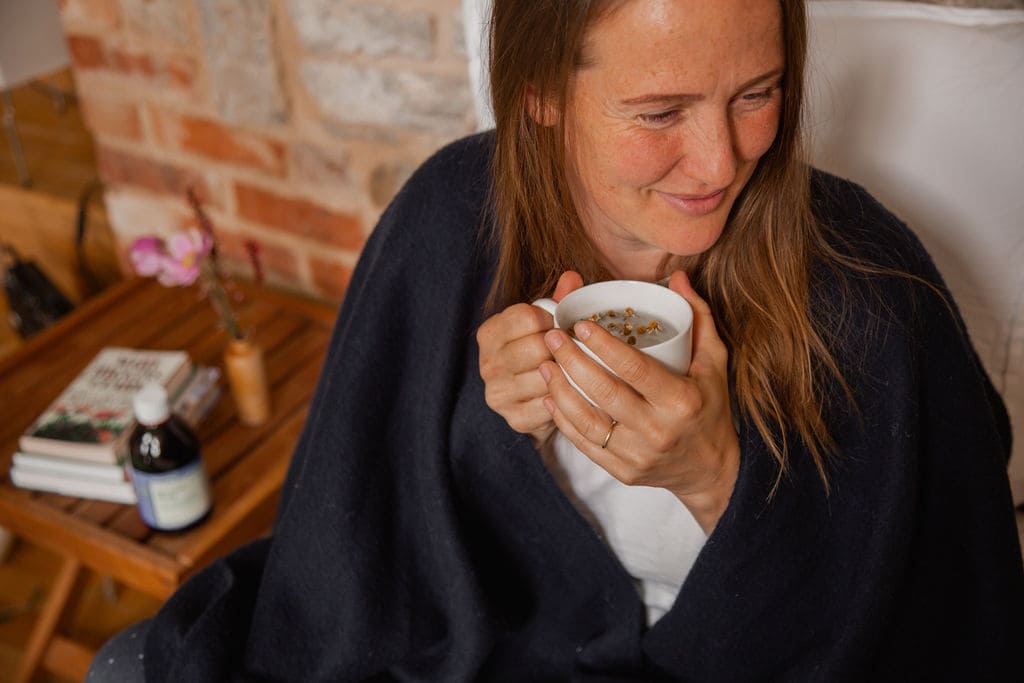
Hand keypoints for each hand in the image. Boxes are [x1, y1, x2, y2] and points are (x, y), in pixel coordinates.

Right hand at [477, 272, 583, 446]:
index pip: (526, 316)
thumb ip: (557, 300)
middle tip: (570, 350)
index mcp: (489, 333)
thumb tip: (572, 278)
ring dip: (566, 372)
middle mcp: (487, 364)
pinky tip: (569, 390)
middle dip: (560, 347)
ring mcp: (499, 394)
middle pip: (538, 346)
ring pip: (546, 375)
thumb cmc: (538, 353)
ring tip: (573, 369)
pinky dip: (566, 396)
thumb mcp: (544, 323)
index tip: (558, 325)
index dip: (551, 319)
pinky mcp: (515, 418)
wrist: (531, 401)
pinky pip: (552, 403)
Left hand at [538, 271, 738, 533]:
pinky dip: (563, 419)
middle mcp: (659, 430)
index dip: (604, 345)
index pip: (634, 368)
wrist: (712, 469)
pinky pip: (584, 444)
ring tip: (545, 363)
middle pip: (604, 392)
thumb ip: (698, 317)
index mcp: (682, 400)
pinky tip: (551, 396)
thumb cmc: (710, 406)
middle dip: (572, 361)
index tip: (581, 324)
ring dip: (560, 390)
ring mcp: (638, 455)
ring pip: (587, 421)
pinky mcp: (623, 472)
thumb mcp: (715, 361)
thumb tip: (676, 276)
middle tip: (553, 336)